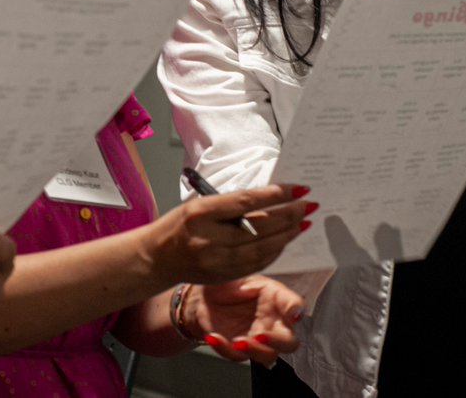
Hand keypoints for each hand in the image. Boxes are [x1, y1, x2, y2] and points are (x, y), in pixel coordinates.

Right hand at [139, 183, 312, 285]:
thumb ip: (231, 205)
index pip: (246, 201)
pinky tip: (285, 240)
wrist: (158, 258)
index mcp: (201, 214)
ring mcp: (218, 262)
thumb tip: (270, 201)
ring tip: (303, 222)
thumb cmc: (179, 225)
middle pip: (260, 228)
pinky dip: (275, 251)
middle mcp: (210, 239)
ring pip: (263, 249)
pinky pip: (258, 264)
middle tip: (307, 205)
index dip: (276, 195)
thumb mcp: (200, 205)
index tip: (299, 189)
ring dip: (288, 235)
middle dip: (289, 216)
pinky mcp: (224, 276)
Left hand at [191, 275, 303, 365]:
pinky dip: (224, 349)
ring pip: (268, 356)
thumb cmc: (229, 283)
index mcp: (276, 299)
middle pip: (289, 342)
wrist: (206, 298)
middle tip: (261, 336)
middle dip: (278, 342)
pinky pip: (236, 356)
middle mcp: (272, 322)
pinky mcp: (240, 349)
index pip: (294, 305)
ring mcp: (258, 339)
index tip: (293, 315)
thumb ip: (244, 279)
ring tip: (237, 342)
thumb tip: (250, 281)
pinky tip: (213, 336)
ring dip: (255, 352)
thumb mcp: (236, 274)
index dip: (296, 311)